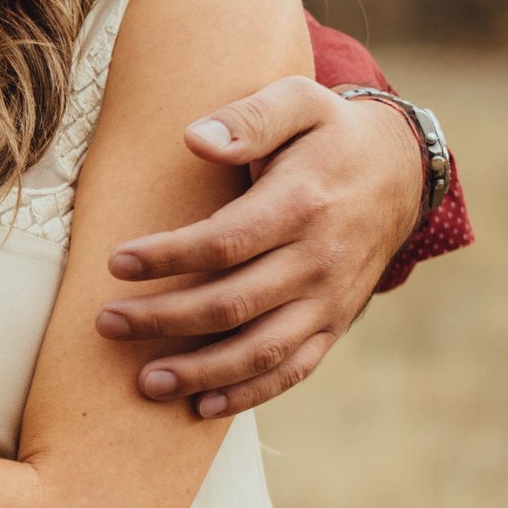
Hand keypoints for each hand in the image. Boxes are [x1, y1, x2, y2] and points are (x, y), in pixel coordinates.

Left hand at [97, 76, 421, 417]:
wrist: (399, 171)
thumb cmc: (328, 133)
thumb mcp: (298, 101)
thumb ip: (250, 117)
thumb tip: (197, 140)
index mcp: (303, 204)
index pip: (225, 242)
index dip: (169, 257)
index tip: (117, 263)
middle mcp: (319, 260)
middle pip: (234, 303)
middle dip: (165, 319)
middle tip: (107, 324)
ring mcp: (329, 299)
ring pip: (261, 350)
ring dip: (201, 372)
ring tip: (145, 382)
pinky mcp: (334, 324)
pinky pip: (294, 370)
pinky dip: (249, 393)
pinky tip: (201, 406)